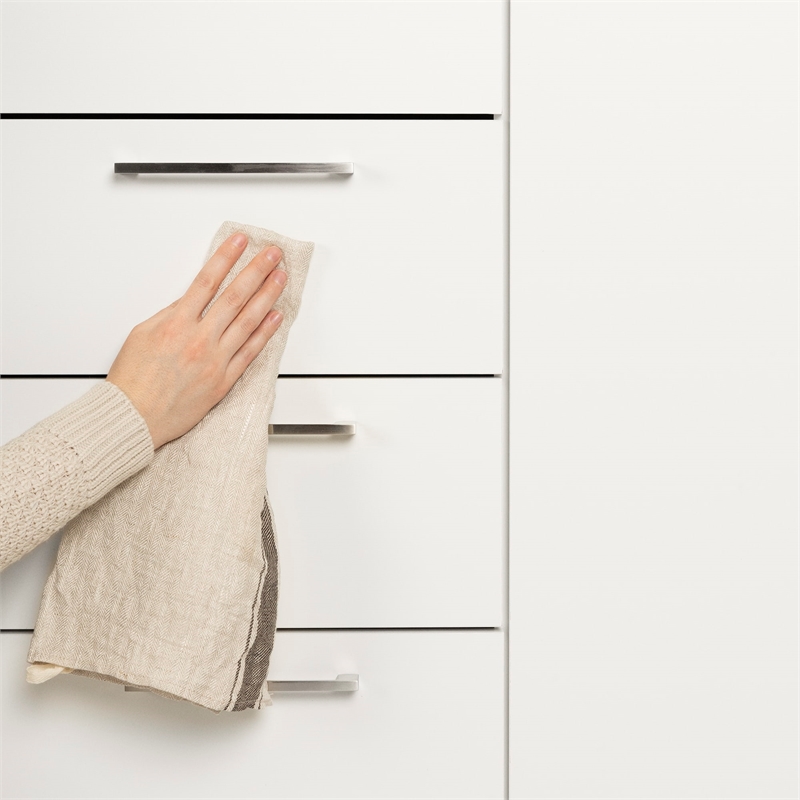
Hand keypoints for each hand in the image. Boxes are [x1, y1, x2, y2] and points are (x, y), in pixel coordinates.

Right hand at [106, 232, 285, 449]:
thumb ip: (170, 314)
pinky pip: (250, 353)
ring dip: (267, 296)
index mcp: (176, 323)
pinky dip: (265, 333)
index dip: (225, 258)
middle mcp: (199, 339)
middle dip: (256, 270)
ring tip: (280, 277)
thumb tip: (191, 300)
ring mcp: (214, 360)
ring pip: (248, 321)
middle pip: (234, 296)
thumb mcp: (142, 334)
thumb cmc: (133, 380)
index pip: (206, 281)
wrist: (134, 417)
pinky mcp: (223, 381)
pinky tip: (276, 317)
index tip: (240, 241)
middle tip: (272, 254)